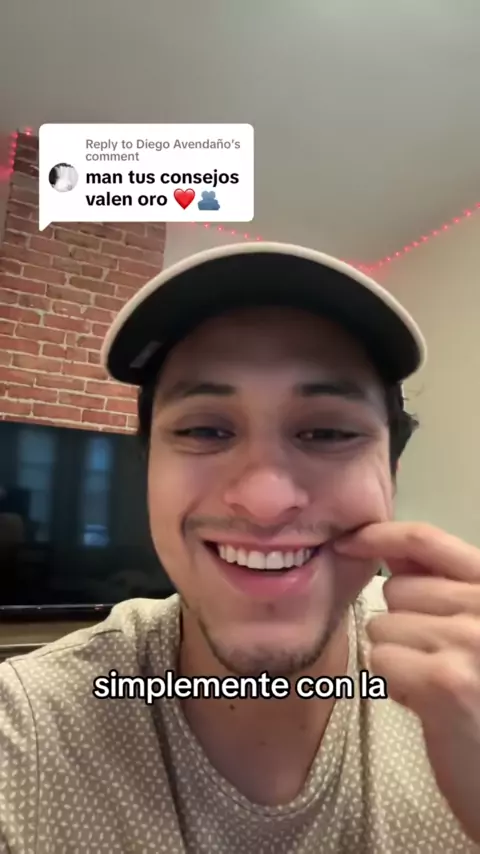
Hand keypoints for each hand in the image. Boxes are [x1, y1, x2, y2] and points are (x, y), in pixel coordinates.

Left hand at [334, 522, 479, 843]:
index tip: (346, 541)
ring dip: (398, 658)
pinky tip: (429, 705)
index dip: (379, 534)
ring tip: (436, 684)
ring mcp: (470, 640)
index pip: (427, 539)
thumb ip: (437, 585)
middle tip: (435, 660)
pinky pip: (381, 661)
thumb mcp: (471, 627)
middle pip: (395, 589)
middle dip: (400, 624)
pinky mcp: (447, 680)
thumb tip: (384, 545)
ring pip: (383, 627)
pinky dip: (395, 686)